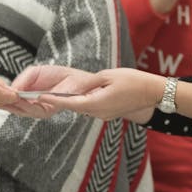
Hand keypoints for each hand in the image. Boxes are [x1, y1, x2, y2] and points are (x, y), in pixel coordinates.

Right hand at [8, 63, 102, 116]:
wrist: (77, 79)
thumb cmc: (58, 75)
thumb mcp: (34, 72)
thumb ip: (22, 80)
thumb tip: (11, 89)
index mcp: (27, 96)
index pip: (11, 99)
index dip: (1, 97)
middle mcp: (32, 105)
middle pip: (14, 107)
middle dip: (5, 103)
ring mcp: (40, 109)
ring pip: (23, 110)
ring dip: (14, 104)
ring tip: (6, 98)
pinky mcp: (49, 110)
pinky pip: (35, 110)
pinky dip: (26, 105)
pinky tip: (20, 99)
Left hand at [17, 66, 163, 122]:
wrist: (153, 93)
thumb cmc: (133, 81)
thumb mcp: (109, 76)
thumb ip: (89, 82)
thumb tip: (73, 85)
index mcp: (98, 103)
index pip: (71, 103)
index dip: (55, 100)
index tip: (40, 97)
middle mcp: (98, 112)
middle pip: (72, 106)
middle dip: (56, 101)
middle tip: (38, 95)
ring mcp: (102, 115)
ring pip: (79, 107)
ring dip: (66, 101)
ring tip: (49, 94)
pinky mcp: (105, 113)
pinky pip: (88, 107)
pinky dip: (78, 101)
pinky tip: (71, 95)